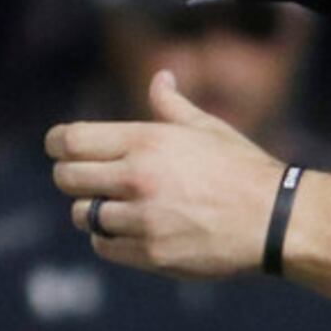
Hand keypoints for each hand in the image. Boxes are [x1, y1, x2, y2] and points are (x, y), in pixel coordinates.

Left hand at [48, 69, 283, 277]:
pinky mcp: (151, 253)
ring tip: (115, 208)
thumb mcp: (207, 128)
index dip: (56, 144)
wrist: (274, 220)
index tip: (57, 149)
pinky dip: (109, 240)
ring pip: (84, 215)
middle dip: (69, 178)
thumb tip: (160, 77)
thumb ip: (172, 105)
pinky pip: (104, 246)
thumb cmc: (241, 169)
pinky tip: (128, 231)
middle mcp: (138, 177)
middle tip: (84, 181)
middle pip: (66, 178)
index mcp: (147, 141)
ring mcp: (143, 218)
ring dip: (93, 212)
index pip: (71, 140)